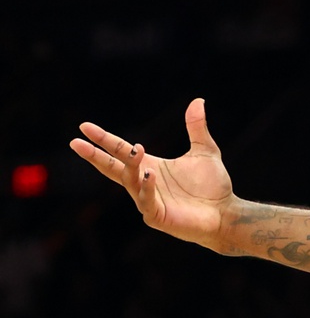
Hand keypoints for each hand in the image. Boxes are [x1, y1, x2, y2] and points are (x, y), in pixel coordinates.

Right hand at [71, 99, 236, 250]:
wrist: (227, 213)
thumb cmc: (213, 186)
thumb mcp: (205, 151)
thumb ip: (197, 128)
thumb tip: (198, 100)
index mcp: (149, 167)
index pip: (120, 151)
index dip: (103, 140)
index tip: (84, 127)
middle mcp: (144, 183)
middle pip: (113, 168)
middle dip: (95, 156)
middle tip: (75, 143)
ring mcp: (148, 201)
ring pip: (129, 182)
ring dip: (131, 167)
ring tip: (137, 150)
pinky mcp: (158, 216)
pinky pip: (146, 202)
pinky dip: (146, 188)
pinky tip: (149, 174)